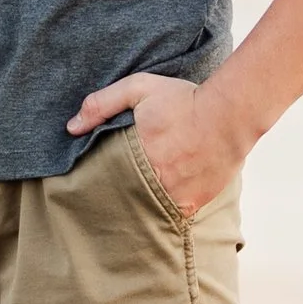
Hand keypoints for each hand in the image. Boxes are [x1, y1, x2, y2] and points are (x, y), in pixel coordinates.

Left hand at [68, 71, 242, 219]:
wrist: (231, 115)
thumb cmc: (184, 100)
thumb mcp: (139, 89)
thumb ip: (103, 104)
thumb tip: (71, 127)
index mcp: (134, 156)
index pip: (103, 177)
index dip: (97, 177)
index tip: (92, 176)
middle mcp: (153, 182)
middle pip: (123, 197)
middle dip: (118, 192)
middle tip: (117, 184)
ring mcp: (174, 197)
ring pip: (146, 208)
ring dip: (141, 201)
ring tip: (140, 191)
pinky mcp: (193, 205)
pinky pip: (172, 213)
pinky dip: (165, 206)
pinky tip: (163, 194)